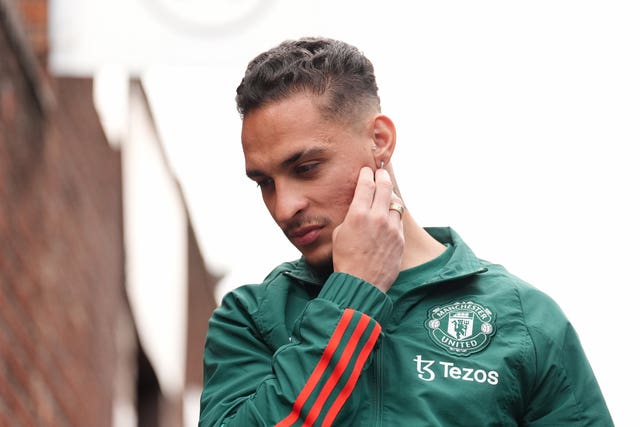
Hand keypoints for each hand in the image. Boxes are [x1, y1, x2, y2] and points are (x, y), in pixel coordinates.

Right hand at [332, 167, 404, 292]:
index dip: (366, 174)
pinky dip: (393, 214)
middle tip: (380, 173)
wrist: (361, 284)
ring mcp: (391, 228)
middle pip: (385, 187)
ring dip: (390, 196)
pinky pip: (398, 220)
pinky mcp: (400, 239)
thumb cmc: (345, 260)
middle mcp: (377, 218)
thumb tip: (358, 210)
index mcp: (358, 214)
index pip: (366, 185)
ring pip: (395, 202)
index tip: (367, 171)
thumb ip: (350, 218)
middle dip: (382, 177)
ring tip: (386, 194)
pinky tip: (389, 215)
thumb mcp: (339, 234)